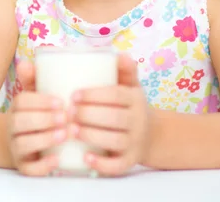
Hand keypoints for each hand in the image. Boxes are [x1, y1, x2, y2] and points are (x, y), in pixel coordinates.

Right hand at [7, 60, 66, 175]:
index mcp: (17, 108)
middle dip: (43, 119)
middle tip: (65, 117)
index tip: (61, 102)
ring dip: (44, 139)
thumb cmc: (37, 114)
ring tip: (65, 134)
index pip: (21, 101)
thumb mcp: (35, 96)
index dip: (40, 101)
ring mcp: (17, 148)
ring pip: (23, 145)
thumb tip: (25, 62)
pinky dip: (43, 165)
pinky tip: (58, 159)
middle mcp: (13, 128)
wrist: (25, 141)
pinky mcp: (25, 166)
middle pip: (19, 122)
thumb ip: (33, 79)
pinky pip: (29, 169)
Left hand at [70, 54, 149, 176]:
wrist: (151, 135)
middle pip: (115, 118)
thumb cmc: (130, 106)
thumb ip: (124, 70)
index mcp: (135, 99)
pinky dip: (102, 164)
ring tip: (71, 130)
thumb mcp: (130, 86)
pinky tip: (85, 157)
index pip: (117, 95)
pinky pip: (118, 166)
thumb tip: (119, 54)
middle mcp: (138, 121)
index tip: (74, 94)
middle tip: (67, 112)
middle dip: (89, 115)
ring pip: (115, 141)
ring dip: (92, 136)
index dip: (95, 95)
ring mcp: (135, 142)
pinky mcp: (130, 161)